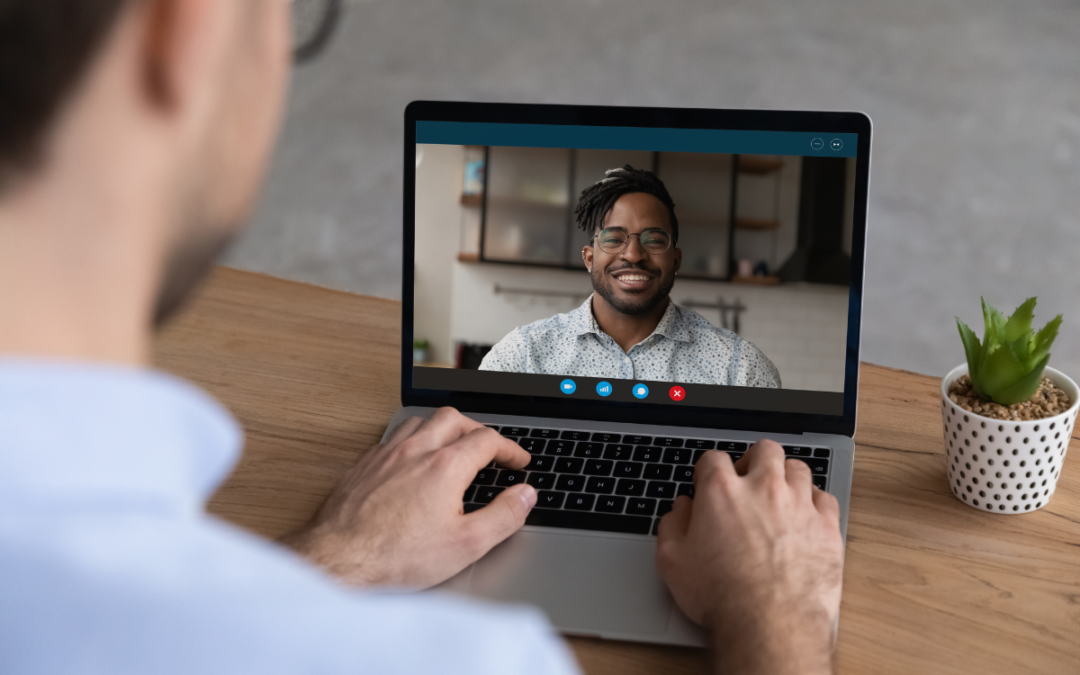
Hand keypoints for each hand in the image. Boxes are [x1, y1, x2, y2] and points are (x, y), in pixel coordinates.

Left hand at [282, 408, 536, 588]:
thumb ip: (503, 516)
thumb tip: (525, 495)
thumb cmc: (396, 556)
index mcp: (444, 466)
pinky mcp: (364, 465)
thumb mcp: (466, 545)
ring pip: (421, 421)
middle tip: (489, 448)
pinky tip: (413, 459)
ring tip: (453, 445)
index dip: (510, 448)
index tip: (518, 462)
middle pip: (454, 418)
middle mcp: (415, 451)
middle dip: (478, 429)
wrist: (339, 560)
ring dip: (443, 428)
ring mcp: (386, 454)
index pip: (487, 440)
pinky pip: (394, 436)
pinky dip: (414, 439)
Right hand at [656, 440, 842, 674]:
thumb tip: (680, 509)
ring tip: (778, 496)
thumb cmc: (721, 596)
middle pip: (763, 450)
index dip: (707, 470)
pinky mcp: (826, 526)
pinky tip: (805, 516)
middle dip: (753, 460)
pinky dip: (815, 502)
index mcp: (722, 491)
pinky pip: (825, 497)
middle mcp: (763, 488)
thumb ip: (672, 526)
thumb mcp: (672, 562)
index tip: (707, 484)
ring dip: (786, 477)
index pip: (713, 458)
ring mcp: (800, 504)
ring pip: (798, 468)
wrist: (769, 625)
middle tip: (748, 480)